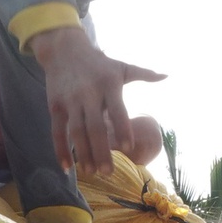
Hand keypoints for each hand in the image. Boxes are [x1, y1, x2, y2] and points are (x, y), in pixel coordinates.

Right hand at [32, 27, 165, 175]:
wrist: (64, 50)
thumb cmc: (99, 63)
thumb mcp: (121, 66)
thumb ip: (143, 74)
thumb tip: (166, 76)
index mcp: (108, 85)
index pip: (117, 110)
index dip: (122, 128)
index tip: (129, 148)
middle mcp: (89, 94)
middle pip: (95, 126)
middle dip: (101, 150)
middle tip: (109, 172)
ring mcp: (70, 101)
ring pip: (76, 131)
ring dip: (83, 154)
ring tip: (91, 172)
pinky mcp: (56, 107)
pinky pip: (57, 132)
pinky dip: (60, 150)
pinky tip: (67, 168)